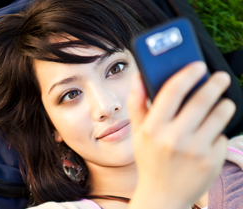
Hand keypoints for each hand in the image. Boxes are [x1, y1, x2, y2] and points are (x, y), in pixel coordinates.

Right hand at [127, 61, 235, 207]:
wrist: (163, 196)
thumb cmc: (149, 159)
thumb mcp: (138, 132)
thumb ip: (136, 102)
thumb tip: (138, 76)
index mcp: (152, 128)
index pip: (172, 91)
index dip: (187, 73)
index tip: (198, 65)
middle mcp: (173, 138)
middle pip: (202, 99)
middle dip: (215, 83)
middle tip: (220, 77)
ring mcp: (195, 151)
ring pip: (220, 114)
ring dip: (223, 104)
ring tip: (219, 104)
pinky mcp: (212, 162)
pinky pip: (222, 135)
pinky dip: (218, 132)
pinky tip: (207, 138)